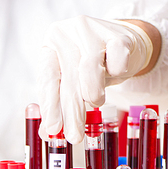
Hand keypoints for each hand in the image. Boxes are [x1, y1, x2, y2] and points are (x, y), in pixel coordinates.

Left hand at [38, 16, 156, 143]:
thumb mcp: (69, 83)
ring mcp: (92, 31)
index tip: (53, 129)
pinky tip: (114, 73)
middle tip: (74, 136)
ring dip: (93, 95)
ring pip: (89, 70)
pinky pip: (116, 62)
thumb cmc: (89, 67)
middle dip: (72, 113)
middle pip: (68, 79)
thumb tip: (46, 134)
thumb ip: (57, 105)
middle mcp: (68, 34)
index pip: (48, 78)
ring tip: (95, 102)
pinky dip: (116, 74)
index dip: (50, 106)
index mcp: (50, 44)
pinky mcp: (118, 34)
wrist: (121, 44)